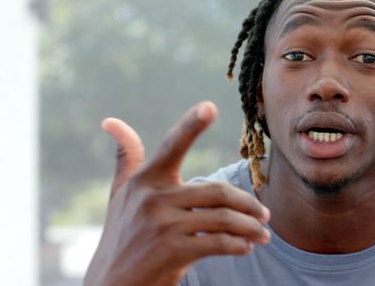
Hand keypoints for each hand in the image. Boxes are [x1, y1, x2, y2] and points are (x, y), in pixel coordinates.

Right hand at [83, 101, 270, 285]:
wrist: (110, 284)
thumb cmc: (120, 235)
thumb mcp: (120, 195)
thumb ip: (126, 158)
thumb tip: (111, 122)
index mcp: (145, 180)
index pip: (171, 146)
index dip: (190, 125)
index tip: (209, 106)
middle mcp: (153, 198)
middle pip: (218, 191)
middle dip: (248, 204)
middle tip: (264, 214)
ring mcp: (163, 225)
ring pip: (223, 218)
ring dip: (250, 227)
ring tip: (262, 234)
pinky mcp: (172, 251)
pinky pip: (218, 243)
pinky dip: (238, 245)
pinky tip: (245, 248)